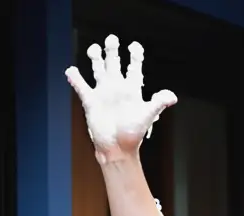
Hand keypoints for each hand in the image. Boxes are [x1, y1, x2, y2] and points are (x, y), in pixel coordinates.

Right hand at [66, 35, 176, 162]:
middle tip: (113, 38)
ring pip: (98, 70)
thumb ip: (158, 103)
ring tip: (95, 48)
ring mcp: (103, 93)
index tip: (135, 46)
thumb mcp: (147, 115)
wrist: (118, 149)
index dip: (135, 56)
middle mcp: (117, 89)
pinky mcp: (90, 101)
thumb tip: (173, 97)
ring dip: (96, 58)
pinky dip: (75, 78)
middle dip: (113, 50)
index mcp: (132, 90)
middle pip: (114, 63)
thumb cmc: (133, 134)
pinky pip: (81, 86)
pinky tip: (71, 71)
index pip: (134, 68)